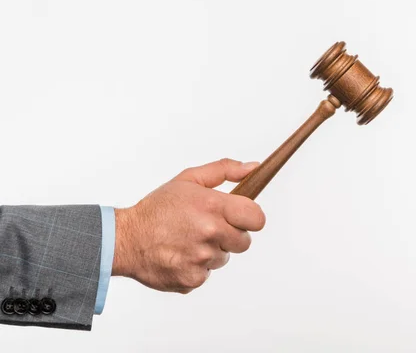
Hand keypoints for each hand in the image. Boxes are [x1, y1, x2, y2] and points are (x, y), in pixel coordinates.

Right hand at [112, 158, 265, 293]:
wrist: (125, 239)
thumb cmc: (157, 208)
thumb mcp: (189, 179)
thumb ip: (224, 170)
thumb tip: (253, 168)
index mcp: (213, 206)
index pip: (257, 218)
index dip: (251, 217)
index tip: (241, 216)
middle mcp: (210, 233)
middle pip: (244, 242)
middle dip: (231, 235)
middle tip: (208, 227)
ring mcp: (201, 259)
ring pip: (224, 258)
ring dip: (212, 251)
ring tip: (188, 240)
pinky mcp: (192, 279)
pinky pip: (207, 274)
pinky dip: (197, 267)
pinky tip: (180, 254)